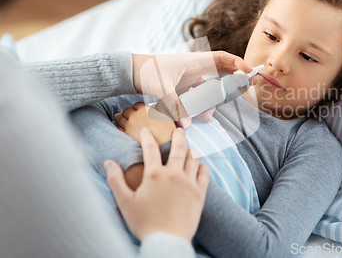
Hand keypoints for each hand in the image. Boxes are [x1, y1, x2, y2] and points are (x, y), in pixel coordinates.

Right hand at [104, 127, 209, 241]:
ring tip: (188, 147)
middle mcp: (173, 174)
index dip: (147, 137)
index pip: (150, 148)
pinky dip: (202, 166)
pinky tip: (200, 164)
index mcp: (154, 175)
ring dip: (190, 150)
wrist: (167, 241)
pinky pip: (204, 173)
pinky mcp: (200, 193)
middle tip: (178, 129)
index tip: (146, 130)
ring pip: (193, 158)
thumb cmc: (144, 224)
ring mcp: (189, 183)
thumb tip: (108, 163)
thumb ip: (115, 180)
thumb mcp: (125, 203)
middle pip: (178, 148)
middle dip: (178, 136)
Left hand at [114, 102, 175, 145]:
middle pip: (126, 110)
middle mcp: (136, 116)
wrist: (163, 148)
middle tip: (129, 116)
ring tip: (120, 119)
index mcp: (146, 110)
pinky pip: (117, 127)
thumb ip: (159, 111)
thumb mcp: (167, 118)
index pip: (137, 104)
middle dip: (128, 112)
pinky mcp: (125, 134)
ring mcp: (129, 125)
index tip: (137, 111)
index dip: (137, 108)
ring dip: (119, 117)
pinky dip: (117, 125)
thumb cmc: (168, 134)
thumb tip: (155, 108)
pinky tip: (118, 127)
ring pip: (119, 117)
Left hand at [132, 51, 251, 127]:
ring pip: (209, 91)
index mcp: (194, 61)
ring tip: (207, 118)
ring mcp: (190, 79)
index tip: (249, 72)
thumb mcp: (162, 88)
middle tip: (248, 88)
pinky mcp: (184, 88)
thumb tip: (187, 125)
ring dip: (211, 104)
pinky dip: (199, 107)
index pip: (222, 59)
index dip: (238, 64)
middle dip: (233, 83)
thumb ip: (176, 106)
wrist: (131, 72)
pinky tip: (195, 118)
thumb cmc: (147, 72)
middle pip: (221, 74)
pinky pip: (198, 98)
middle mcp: (195, 68)